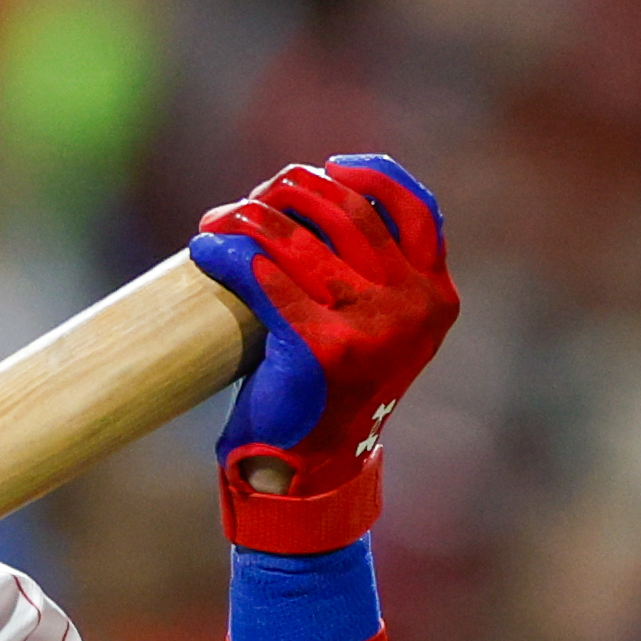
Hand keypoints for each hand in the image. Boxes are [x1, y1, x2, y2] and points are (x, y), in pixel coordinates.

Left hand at [187, 155, 459, 553]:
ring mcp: (372, 326)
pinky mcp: (320, 346)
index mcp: (435, 295)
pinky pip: (265, 279)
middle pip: (348, 214)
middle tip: (251, 201)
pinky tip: (204, 247)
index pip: (415, 208)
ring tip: (218, 220)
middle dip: (292, 195)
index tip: (326, 166)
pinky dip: (230, 254)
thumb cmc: (326, 396)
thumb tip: (303, 207)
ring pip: (301, 241)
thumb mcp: (369, 330)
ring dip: (251, 219)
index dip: (370, 175)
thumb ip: (366, 277)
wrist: (310, 475)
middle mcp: (414, 306)